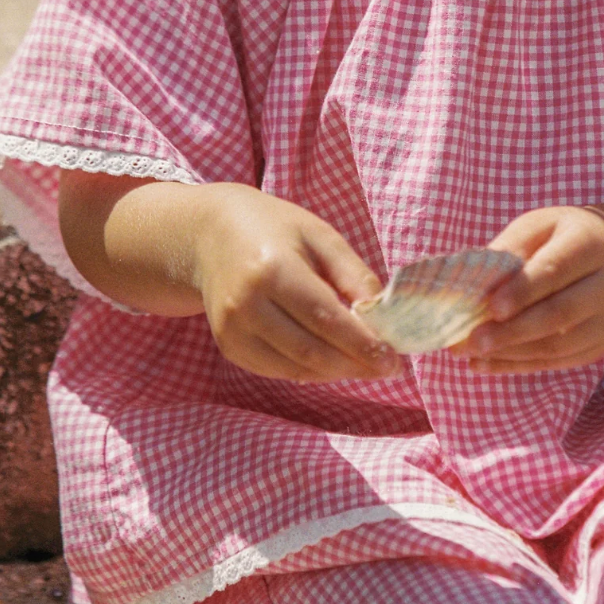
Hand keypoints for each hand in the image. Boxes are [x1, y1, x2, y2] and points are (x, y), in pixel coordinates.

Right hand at [193, 186, 401, 382]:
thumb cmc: (274, 230)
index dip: (363, 344)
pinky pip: (278, 371)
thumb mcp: (320, 236)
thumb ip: (353, 275)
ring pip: (296, 368)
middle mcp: (246, 304)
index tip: (394, 358)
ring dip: (337, 372)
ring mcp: (232, 329)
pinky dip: (311, 372)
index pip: (326, 319)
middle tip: (387, 367)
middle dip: (356, 364)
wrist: (210, 235)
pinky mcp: (229, 346)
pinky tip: (332, 361)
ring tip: (364, 364)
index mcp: (272, 269)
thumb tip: (383, 315)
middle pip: (311, 351)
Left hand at [452, 205, 603, 373]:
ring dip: (511, 353)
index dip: (523, 291)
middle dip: (512, 331)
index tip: (491, 308)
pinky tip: (487, 363)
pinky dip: (519, 365)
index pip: (557, 269)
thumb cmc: (564, 237)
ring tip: (472, 353)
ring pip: (560, 346)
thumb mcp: (539, 227)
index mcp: (594, 244)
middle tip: (472, 341)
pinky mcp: (601, 345)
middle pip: (561, 314)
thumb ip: (510, 249)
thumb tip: (474, 285)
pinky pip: (558, 361)